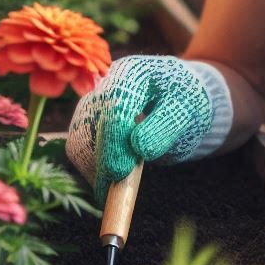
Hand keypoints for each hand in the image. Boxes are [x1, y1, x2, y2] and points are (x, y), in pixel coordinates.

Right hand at [66, 55, 216, 202]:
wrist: (177, 99)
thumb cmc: (184, 101)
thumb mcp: (185, 110)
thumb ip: (165, 126)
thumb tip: (138, 147)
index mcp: (133, 72)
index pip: (115, 104)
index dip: (114, 140)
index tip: (119, 172)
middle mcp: (105, 84)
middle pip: (90, 122)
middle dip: (101, 159)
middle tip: (111, 192)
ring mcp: (92, 103)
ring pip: (79, 138)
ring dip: (93, 167)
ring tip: (114, 188)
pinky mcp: (86, 123)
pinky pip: (79, 148)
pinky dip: (91, 169)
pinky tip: (108, 181)